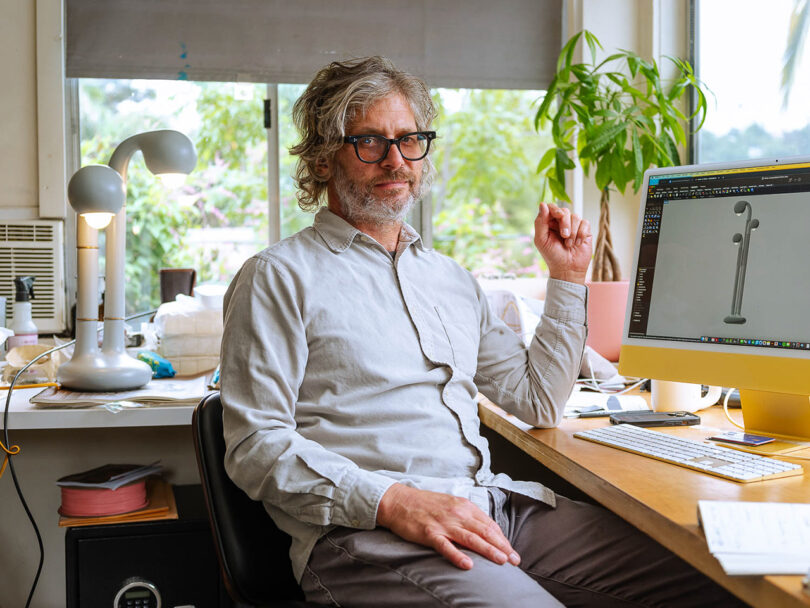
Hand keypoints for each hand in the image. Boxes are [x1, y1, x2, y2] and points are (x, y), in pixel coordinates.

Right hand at [376, 483, 520, 569]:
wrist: (399, 501)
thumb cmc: (426, 504)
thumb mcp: (451, 505)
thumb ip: (468, 516)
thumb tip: (485, 531)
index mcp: (464, 506)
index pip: (489, 524)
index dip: (502, 539)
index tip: (512, 551)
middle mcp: (457, 513)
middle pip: (484, 531)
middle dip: (502, 546)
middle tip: (515, 560)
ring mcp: (443, 523)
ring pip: (471, 538)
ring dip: (488, 550)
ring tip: (502, 561)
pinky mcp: (429, 532)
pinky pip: (445, 546)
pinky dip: (457, 555)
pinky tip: (468, 565)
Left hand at [533, 202, 592, 283]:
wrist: (567, 269)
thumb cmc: (552, 256)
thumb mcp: (541, 240)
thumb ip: (540, 222)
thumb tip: (542, 204)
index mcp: (549, 223)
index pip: (552, 207)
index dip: (555, 209)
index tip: (558, 216)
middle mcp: (561, 222)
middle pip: (565, 211)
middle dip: (565, 223)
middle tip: (564, 236)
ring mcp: (573, 226)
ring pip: (576, 217)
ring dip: (572, 232)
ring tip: (569, 244)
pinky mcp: (584, 230)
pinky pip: (585, 223)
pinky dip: (581, 233)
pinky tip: (577, 243)